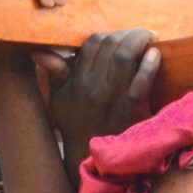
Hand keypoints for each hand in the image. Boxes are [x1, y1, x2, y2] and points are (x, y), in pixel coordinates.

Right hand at [32, 29, 160, 150]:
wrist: (89, 158)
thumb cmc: (76, 125)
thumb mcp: (58, 101)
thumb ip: (55, 74)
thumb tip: (37, 52)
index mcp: (77, 81)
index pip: (92, 43)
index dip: (108, 34)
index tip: (120, 37)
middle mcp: (92, 87)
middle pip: (111, 45)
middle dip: (129, 33)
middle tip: (141, 34)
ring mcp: (111, 99)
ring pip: (125, 57)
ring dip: (140, 41)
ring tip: (150, 38)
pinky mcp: (130, 111)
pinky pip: (141, 82)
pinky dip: (149, 65)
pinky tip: (155, 55)